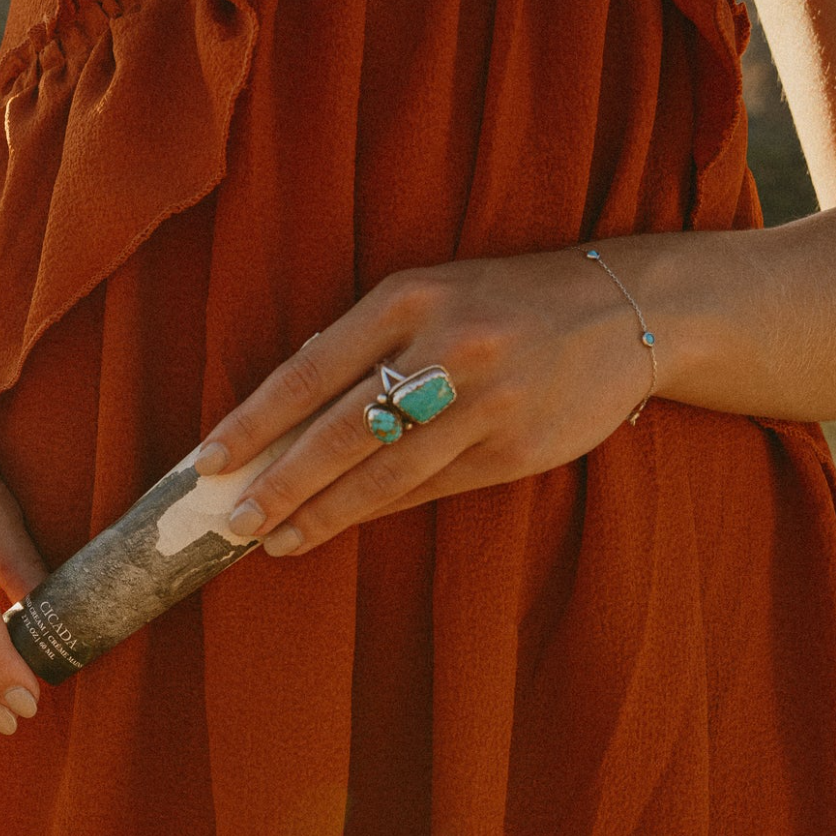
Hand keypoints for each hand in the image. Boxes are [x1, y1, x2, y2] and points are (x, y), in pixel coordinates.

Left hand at [193, 245, 665, 554]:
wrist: (627, 308)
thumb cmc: (503, 301)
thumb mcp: (431, 296)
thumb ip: (365, 345)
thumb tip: (283, 415)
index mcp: (409, 299)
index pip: (310, 370)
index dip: (253, 422)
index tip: (208, 460)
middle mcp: (446, 347)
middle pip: (341, 431)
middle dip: (279, 483)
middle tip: (234, 521)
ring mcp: (486, 401)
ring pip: (385, 472)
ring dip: (323, 512)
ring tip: (276, 540)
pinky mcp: (516, 445)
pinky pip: (430, 487)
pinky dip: (378, 509)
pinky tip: (338, 525)